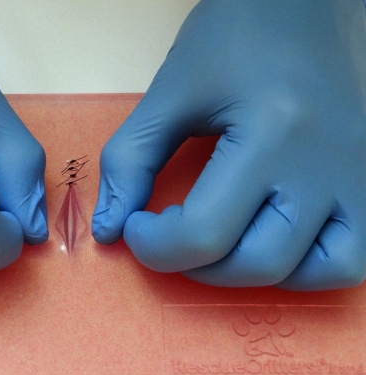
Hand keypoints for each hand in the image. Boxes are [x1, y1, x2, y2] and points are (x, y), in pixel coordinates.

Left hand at [92, 0, 365, 289]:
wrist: (302, 5)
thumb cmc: (234, 38)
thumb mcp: (170, 93)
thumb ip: (130, 162)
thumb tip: (108, 230)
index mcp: (271, 132)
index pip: (204, 233)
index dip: (155, 246)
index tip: (136, 224)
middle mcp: (325, 163)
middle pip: (256, 263)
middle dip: (193, 265)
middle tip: (169, 236)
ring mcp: (358, 176)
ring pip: (310, 273)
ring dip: (247, 273)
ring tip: (217, 244)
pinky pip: (350, 260)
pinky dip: (304, 270)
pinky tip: (269, 244)